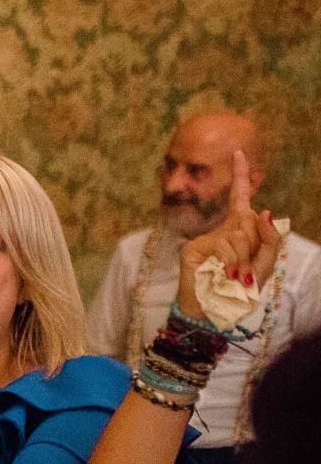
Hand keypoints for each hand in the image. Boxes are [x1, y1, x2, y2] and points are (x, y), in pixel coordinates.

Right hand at [177, 149, 281, 320]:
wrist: (213, 311)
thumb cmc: (240, 291)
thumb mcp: (265, 265)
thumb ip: (270, 239)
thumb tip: (265, 211)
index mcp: (238, 231)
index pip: (240, 198)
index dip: (240, 176)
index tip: (238, 152)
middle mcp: (221, 230)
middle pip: (247, 223)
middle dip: (253, 247)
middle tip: (243, 271)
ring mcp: (205, 238)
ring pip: (237, 236)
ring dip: (242, 259)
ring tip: (232, 276)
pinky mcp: (193, 248)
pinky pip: (223, 246)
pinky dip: (229, 263)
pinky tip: (222, 275)